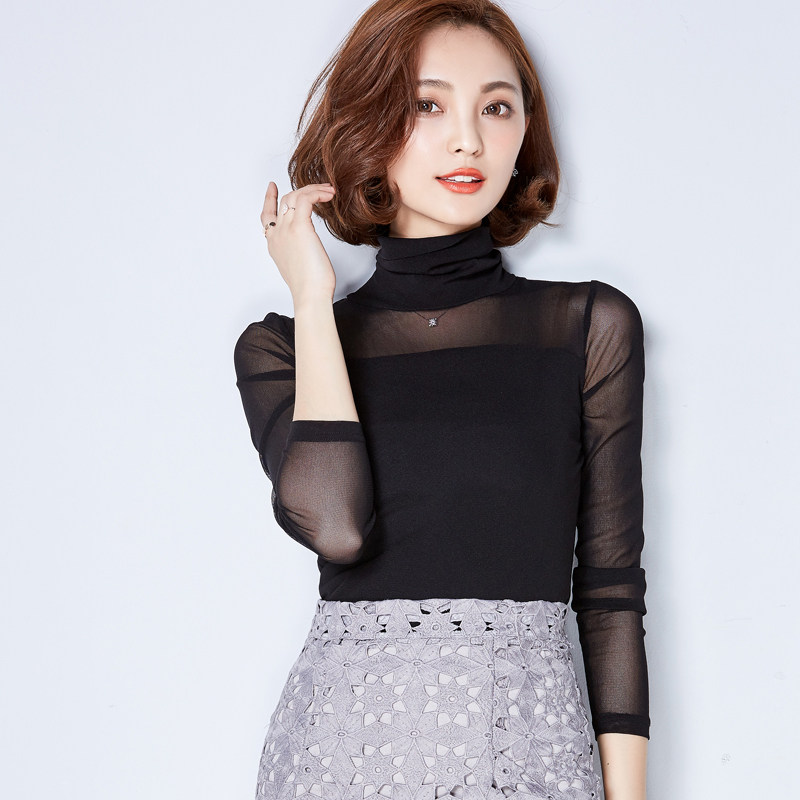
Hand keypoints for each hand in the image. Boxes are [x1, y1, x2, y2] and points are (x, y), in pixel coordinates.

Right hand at [260, 181, 337, 302]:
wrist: (310, 295)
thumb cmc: (310, 287)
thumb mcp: (299, 266)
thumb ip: (298, 252)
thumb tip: (308, 248)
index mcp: (274, 244)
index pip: (267, 215)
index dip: (269, 199)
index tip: (272, 187)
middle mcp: (277, 234)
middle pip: (284, 201)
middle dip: (302, 190)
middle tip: (321, 188)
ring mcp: (286, 229)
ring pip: (295, 196)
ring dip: (313, 189)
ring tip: (329, 191)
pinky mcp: (300, 228)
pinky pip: (305, 199)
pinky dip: (317, 192)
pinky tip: (329, 194)